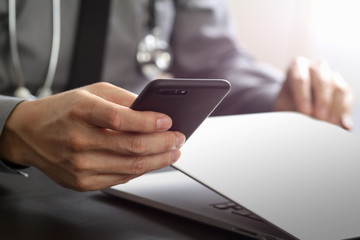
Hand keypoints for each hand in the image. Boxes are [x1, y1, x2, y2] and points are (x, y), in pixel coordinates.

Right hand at [0, 83, 184, 190]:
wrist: (30, 132)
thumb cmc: (64, 110)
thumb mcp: (91, 92)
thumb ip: (123, 99)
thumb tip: (154, 110)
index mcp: (81, 111)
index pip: (120, 119)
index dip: (149, 122)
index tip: (168, 121)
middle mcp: (78, 140)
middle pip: (132, 147)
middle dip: (164, 144)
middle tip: (178, 138)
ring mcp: (79, 165)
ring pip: (131, 167)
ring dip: (159, 160)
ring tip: (173, 152)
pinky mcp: (81, 182)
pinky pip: (121, 179)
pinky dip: (141, 170)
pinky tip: (152, 161)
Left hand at [274, 56, 353, 128]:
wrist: (295, 106)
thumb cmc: (287, 104)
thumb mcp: (283, 106)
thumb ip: (290, 110)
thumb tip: (304, 119)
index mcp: (297, 66)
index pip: (300, 78)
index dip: (303, 96)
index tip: (304, 112)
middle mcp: (317, 67)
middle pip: (322, 80)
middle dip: (322, 101)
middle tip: (319, 119)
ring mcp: (332, 75)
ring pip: (338, 88)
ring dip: (335, 108)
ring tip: (329, 124)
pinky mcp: (343, 88)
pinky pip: (348, 98)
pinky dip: (345, 113)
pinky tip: (343, 126)